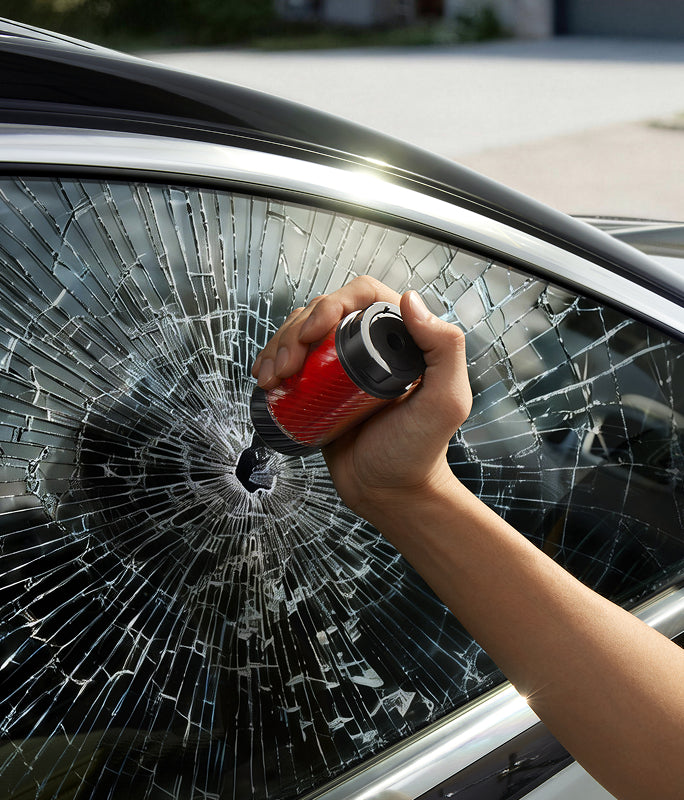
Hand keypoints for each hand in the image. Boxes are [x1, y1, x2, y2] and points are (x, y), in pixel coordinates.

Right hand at [252, 276, 471, 523]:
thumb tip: (409, 299)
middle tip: (287, 366)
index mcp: (402, 339)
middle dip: (295, 332)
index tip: (313, 332)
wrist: (390, 493)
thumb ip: (445, 349)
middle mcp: (371, 346)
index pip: (362, 296)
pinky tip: (265, 380)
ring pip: (302, 334)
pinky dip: (272, 363)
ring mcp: (342, 367)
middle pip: (323, 313)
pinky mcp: (320, 388)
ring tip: (271, 378)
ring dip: (278, 346)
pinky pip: (292, 362)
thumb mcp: (445, 402)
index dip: (331, 304)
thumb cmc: (419, 453)